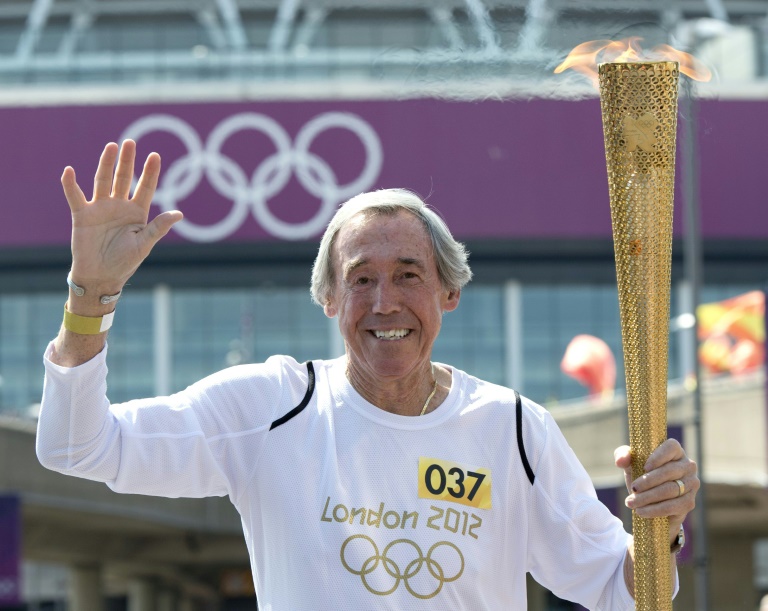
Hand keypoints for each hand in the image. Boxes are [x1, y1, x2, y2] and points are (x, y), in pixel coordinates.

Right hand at [63, 140, 182, 294]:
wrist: (101, 277)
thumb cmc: (125, 262)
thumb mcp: (144, 244)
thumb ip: (158, 227)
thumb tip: (179, 214)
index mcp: (137, 213)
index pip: (145, 187)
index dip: (150, 172)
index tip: (155, 155)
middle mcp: (119, 206)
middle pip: (124, 178)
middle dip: (127, 161)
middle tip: (130, 143)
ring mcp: (100, 209)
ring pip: (103, 181)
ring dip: (106, 164)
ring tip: (111, 147)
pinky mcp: (82, 215)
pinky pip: (75, 196)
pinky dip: (70, 185)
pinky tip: (69, 171)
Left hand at [614, 439, 698, 538]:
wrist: (651, 501)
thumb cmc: (641, 475)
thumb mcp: (631, 464)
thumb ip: (623, 455)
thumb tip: (621, 461)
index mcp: (675, 451)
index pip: (671, 447)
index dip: (658, 456)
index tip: (644, 467)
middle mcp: (688, 466)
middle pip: (669, 471)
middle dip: (647, 481)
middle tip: (633, 489)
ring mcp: (691, 484)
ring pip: (670, 490)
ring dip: (648, 497)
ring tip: (631, 502)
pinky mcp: (689, 502)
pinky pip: (673, 506)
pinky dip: (654, 510)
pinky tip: (641, 511)